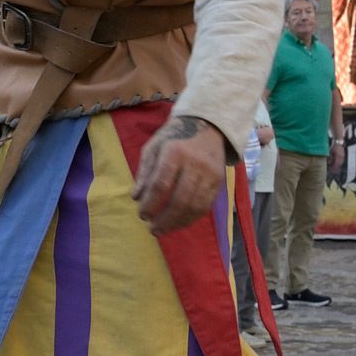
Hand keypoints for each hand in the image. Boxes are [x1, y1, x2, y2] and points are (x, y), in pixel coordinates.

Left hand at [130, 115, 228, 233]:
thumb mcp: (153, 147)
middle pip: (180, 199)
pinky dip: (191, 218)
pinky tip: (180, 222)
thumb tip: (136, 198)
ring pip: (195, 206)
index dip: (150, 204)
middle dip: (165, 219)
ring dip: (178, 222)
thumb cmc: (174, 137)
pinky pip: (206, 205)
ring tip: (164, 230)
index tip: (142, 215)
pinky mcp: (219, 180)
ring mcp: (210, 173)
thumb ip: (144, 172)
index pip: (161, 185)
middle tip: (153, 230)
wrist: (207, 125)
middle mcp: (195, 163)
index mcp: (174, 152)